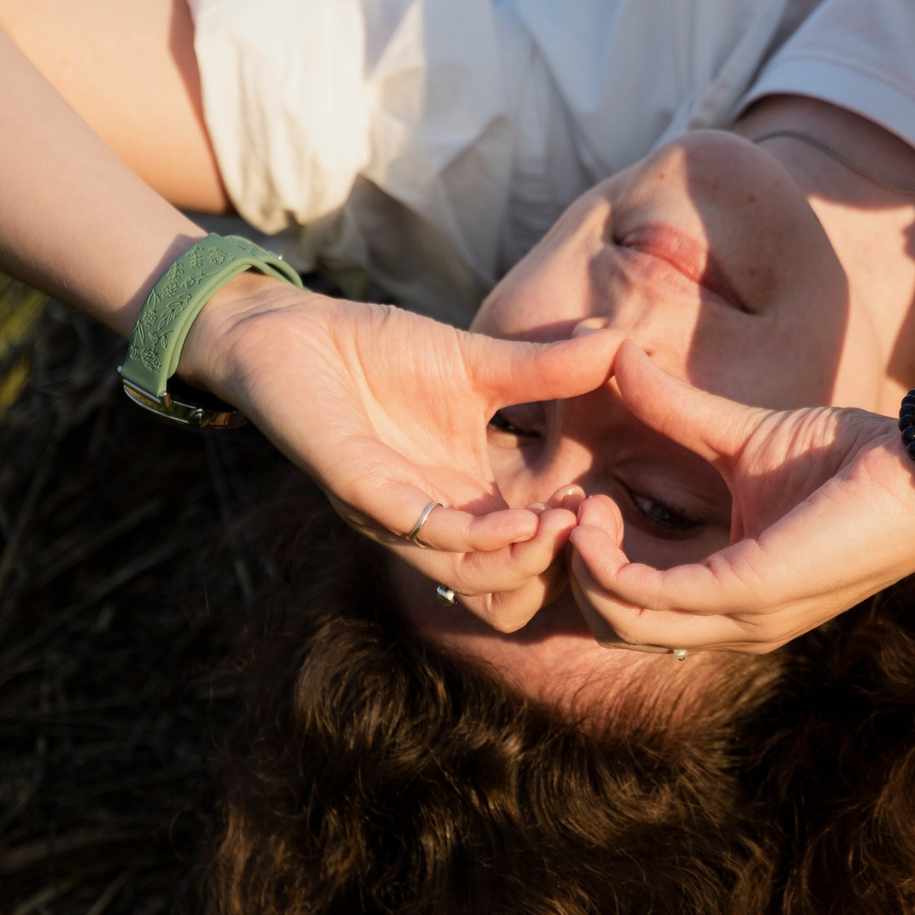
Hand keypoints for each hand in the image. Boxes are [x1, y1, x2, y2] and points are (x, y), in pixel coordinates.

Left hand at [187, 278, 619, 628]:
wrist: (292, 329)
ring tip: (559, 528)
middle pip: (497, 585)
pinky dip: (470, 533)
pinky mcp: (355, 487)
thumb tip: (622, 342)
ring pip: (461, 572)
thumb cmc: (378, 350)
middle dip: (548, 566)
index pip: (521, 552)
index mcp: (460, 496)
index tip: (602, 509)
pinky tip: (516, 516)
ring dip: (516, 559)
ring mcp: (390, 511)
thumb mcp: (479, 362)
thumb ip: (547, 368)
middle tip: (585, 527)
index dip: (565, 545)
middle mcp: (427, 518)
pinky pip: (416, 529)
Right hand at [565, 343, 914, 654]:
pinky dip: (604, 562)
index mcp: (737, 600)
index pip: (637, 612)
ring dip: (583, 564)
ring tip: (582, 506)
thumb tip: (618, 354)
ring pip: (621, 621)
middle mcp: (737, 625)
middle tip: (572, 507)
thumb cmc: (847, 455)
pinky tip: (595, 513)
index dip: (592, 563)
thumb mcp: (739, 437)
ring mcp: (743, 618)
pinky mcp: (749, 593)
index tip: (580, 500)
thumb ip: (676, 413)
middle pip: (617, 629)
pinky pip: (645, 597)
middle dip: (575, 571)